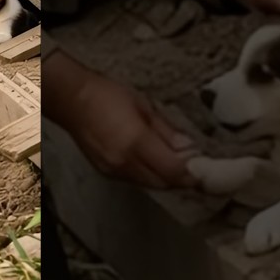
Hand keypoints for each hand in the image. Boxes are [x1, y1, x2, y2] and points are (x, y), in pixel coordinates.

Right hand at [61, 73, 197, 188]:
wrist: (70, 99)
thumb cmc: (107, 94)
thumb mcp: (143, 105)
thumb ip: (166, 131)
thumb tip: (189, 149)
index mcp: (135, 142)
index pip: (173, 171)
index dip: (193, 174)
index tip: (208, 169)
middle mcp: (124, 163)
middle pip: (164, 183)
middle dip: (183, 178)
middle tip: (198, 167)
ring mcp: (114, 170)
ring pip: (151, 185)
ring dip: (167, 178)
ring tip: (178, 164)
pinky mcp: (106, 172)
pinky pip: (136, 180)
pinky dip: (151, 176)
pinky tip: (155, 162)